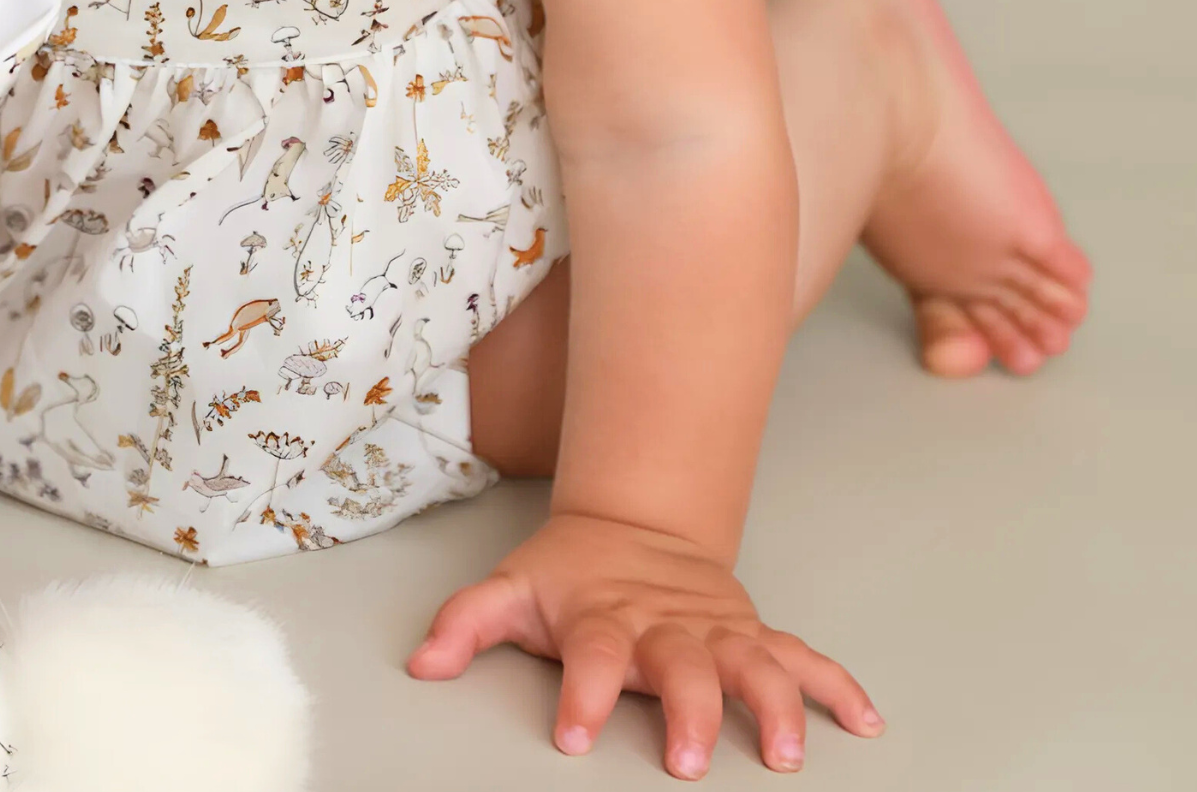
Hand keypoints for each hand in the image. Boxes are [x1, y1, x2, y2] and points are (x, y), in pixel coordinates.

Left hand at [407, 512, 881, 777]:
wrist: (631, 523)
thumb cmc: (570, 573)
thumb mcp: (510, 590)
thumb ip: (466, 624)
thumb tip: (420, 662)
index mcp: (604, 619)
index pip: (591, 656)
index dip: (581, 695)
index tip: (573, 738)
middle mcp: (665, 627)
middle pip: (682, 667)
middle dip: (687, 712)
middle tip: (686, 762)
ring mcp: (713, 630)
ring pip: (753, 663)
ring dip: (774, 706)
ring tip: (784, 752)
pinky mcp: (750, 633)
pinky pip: (801, 657)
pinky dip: (836, 686)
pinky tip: (865, 720)